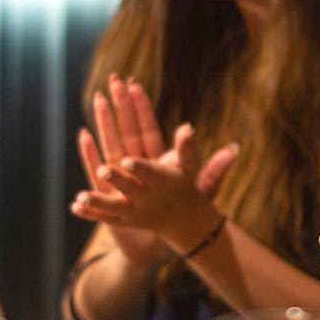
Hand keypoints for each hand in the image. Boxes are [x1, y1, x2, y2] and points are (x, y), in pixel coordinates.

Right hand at [71, 74, 237, 259]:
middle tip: (114, 79)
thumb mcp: (200, 190)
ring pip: (111, 143)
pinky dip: (91, 153)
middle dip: (121, 104)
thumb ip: (214, 171)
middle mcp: (137, 162)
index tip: (135, 83)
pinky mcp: (110, 192)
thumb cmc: (181, 213)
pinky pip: (98, 168)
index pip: (148, 127)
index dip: (142, 106)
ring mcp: (121, 176)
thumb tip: (234, 149)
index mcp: (157, 158)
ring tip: (99, 98)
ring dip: (105, 121)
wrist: (159, 239)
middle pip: (127, 129)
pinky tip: (85, 135)